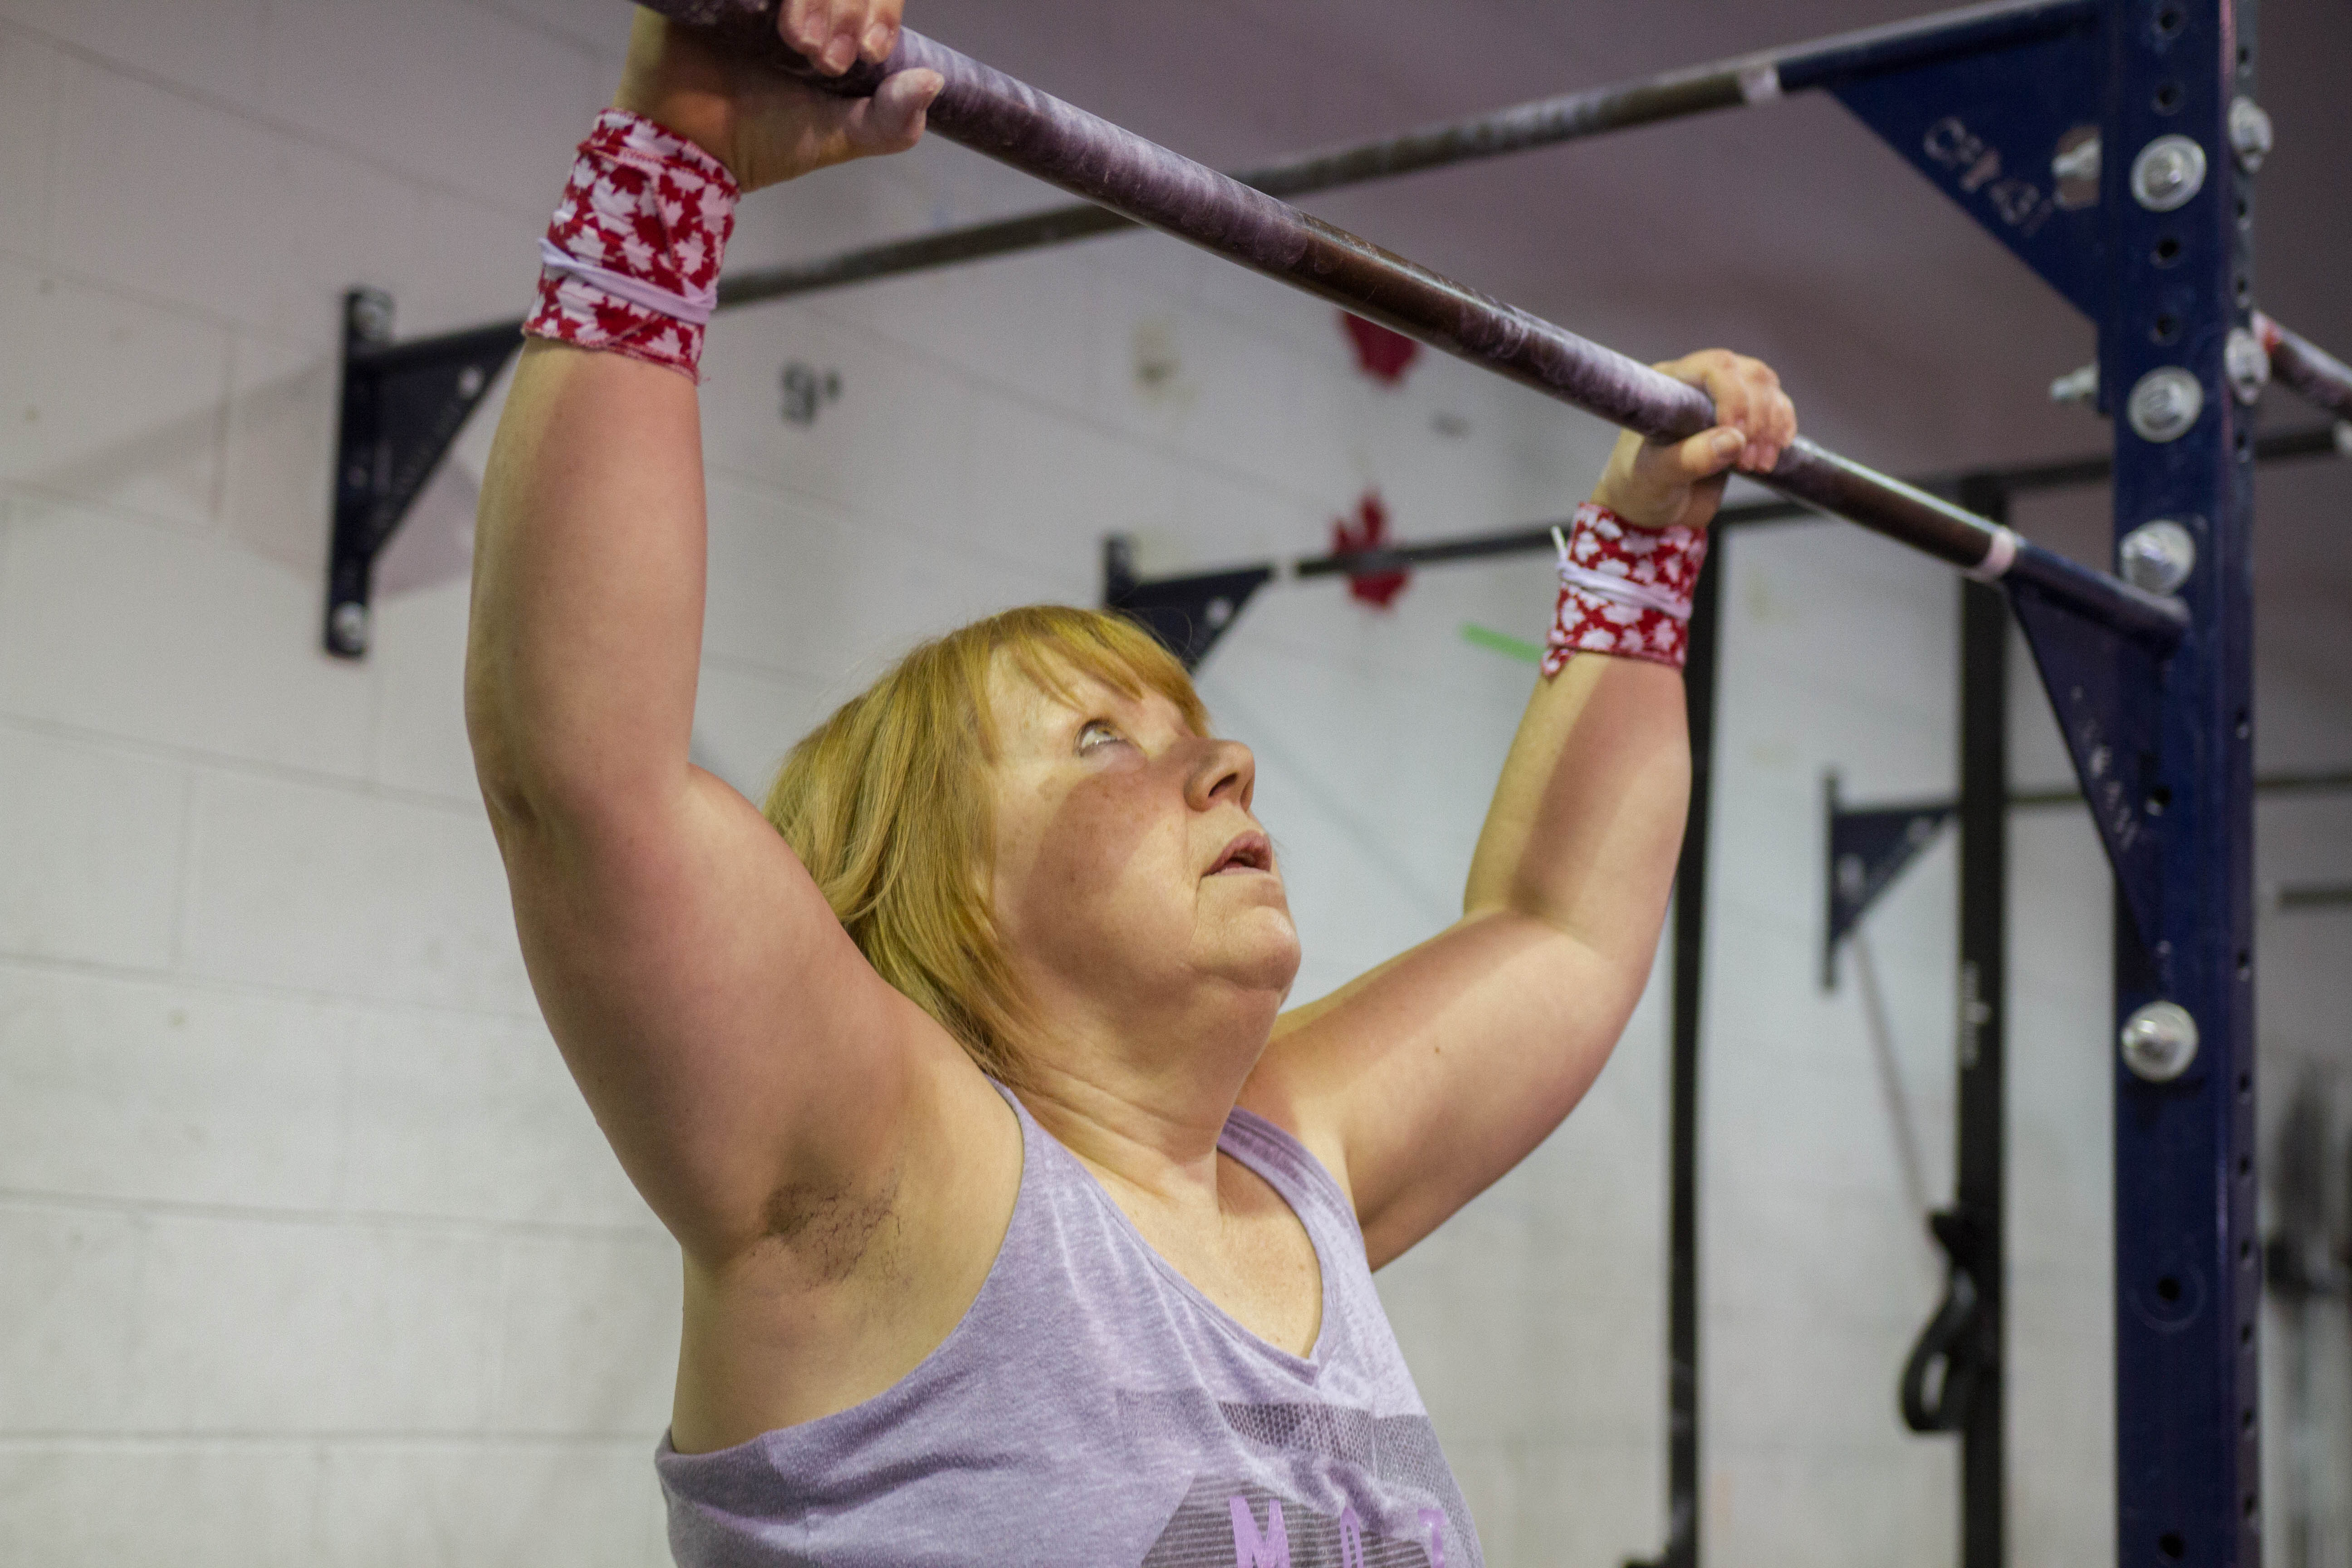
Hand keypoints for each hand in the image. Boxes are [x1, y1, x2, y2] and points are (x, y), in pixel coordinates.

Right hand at [613, 2, 942, 191]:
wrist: (689, 150)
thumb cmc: (763, 142)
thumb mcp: (839, 135)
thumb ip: (891, 119)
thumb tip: (934, 81)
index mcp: (828, 17)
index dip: (879, 8)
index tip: (867, 52)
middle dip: (846, 4)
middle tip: (825, 58)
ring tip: (797, 44)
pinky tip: (776, 16)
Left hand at [1588, 349, 1797, 531]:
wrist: (1651, 513)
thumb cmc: (1640, 490)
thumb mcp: (1656, 478)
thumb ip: (1690, 459)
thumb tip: (1734, 439)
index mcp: (1667, 387)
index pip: (1714, 368)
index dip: (1734, 397)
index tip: (1737, 437)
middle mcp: (1696, 384)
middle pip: (1748, 374)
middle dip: (1757, 417)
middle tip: (1748, 463)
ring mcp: (1722, 398)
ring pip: (1766, 387)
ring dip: (1772, 424)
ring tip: (1757, 465)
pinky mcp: (1743, 418)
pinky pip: (1776, 406)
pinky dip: (1782, 427)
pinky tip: (1775, 451)